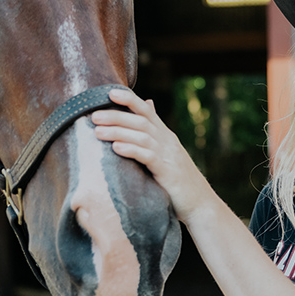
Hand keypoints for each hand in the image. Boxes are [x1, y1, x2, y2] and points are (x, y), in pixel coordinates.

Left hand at [91, 89, 214, 222]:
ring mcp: (168, 154)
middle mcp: (167, 140)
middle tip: (94, 116)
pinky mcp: (167, 170)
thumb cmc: (178, 180)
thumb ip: (153, 134)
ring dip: (118, 132)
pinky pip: (147, 156)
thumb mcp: (165, 154)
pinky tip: (116, 148)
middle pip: (140, 120)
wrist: (200, 203)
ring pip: (142, 136)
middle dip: (116, 116)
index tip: (109, 92)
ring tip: (98, 132)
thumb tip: (148, 107)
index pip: (146, 110)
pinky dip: (131, 150)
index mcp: (165, 135)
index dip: (129, 99)